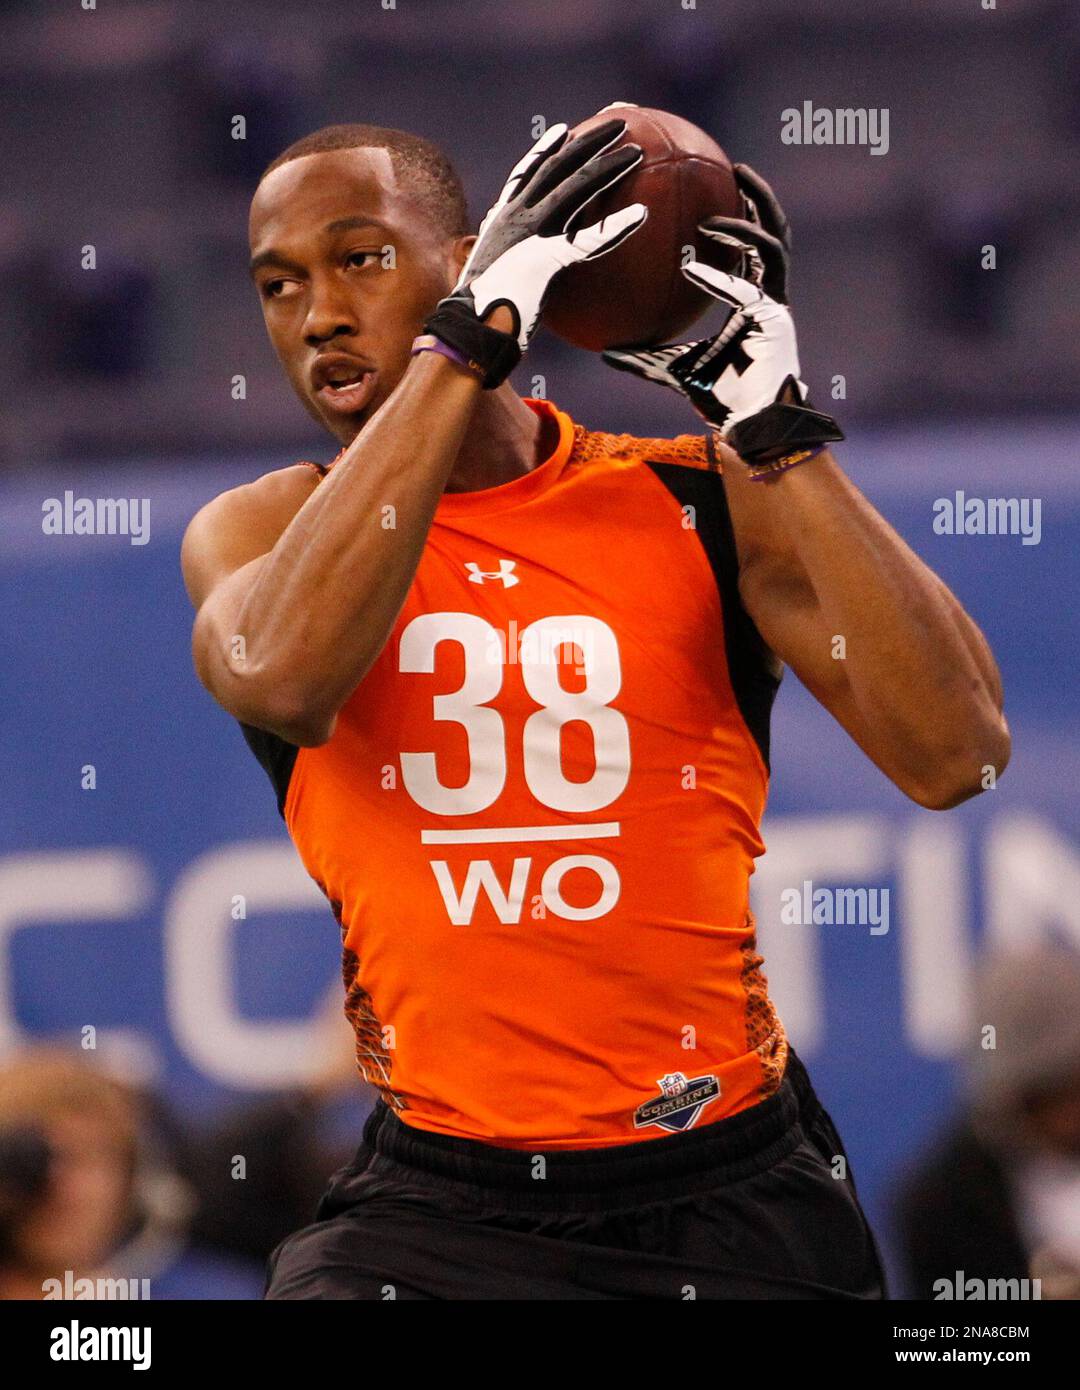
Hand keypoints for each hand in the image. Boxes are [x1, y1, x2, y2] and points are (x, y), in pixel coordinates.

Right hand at [424, 119, 647, 386]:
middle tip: (617, 125)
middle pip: (557, 167)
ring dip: (609, 167)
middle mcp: (515, 217)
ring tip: (636, 152)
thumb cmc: (484, 314)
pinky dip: (616, 227)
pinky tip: (641, 215)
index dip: (545, 151)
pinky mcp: (545, 257)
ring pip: (575, 188)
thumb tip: (526, 274)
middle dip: (589, 141)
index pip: (525, 175)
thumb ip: (512, 265)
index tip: (563, 131)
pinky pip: (589, 239)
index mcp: (502, 221)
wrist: (470, 329)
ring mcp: (530, 233)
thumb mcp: (497, 278)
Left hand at [602, 162, 808, 434]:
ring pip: (772, 248)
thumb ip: (644, 356)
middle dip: (761, 197)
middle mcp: (768, 295)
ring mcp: (776, 305)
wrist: (749, 426)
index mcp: (751, 298)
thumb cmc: (719, 399)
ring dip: (747, 223)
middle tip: (738, 168)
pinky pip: (745, 290)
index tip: (716, 191)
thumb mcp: (672, 370)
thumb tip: (604, 352)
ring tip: (723, 202)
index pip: (749, 248)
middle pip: (774, 232)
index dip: (739, 217)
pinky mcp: (775, 320)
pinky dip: (718, 277)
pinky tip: (691, 265)